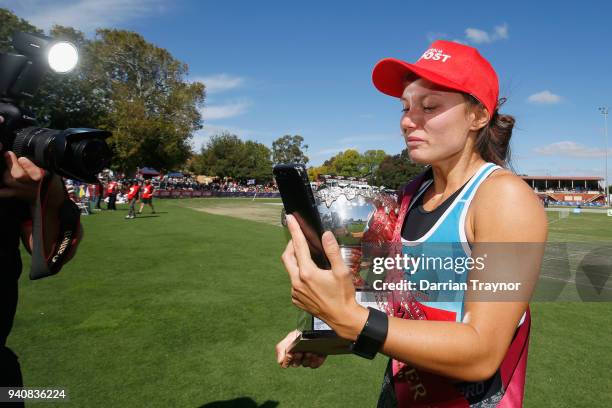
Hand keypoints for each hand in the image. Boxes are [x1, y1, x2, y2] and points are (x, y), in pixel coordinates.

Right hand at [275, 330, 325, 368]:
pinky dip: (315, 361)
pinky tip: (315, 355)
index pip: (285, 363)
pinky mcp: (316, 360)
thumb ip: (281, 348)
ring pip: (305, 364)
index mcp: (289, 355)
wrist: (313, 329)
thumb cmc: (299, 334)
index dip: (287, 361)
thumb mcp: (289, 338)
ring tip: (309, 352)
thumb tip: (280, 361)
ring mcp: (307, 360)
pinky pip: (314, 365)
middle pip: (295, 364)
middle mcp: (298, 359)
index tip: (290, 355)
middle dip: (297, 358)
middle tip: (300, 352)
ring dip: (306, 359)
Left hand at [281, 214, 367, 340]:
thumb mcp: (342, 271)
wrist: (342, 318)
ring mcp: (295, 292)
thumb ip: (333, 251)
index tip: (290, 218)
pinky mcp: (296, 299)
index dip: (294, 230)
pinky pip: (293, 283)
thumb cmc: (344, 295)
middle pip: (287, 257)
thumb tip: (325, 235)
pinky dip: (299, 275)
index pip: (298, 246)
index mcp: (307, 273)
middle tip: (300, 239)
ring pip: (290, 270)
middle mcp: (297, 282)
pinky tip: (312, 278)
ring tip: (310, 259)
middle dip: (291, 245)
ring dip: (297, 261)